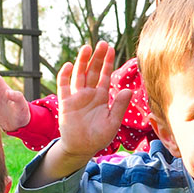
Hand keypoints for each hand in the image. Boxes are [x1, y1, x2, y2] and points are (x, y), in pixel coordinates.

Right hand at [53, 42, 132, 161]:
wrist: (81, 149)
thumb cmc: (97, 137)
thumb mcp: (112, 122)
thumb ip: (119, 106)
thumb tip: (129, 90)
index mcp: (100, 97)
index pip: (104, 75)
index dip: (107, 62)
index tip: (111, 49)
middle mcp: (88, 94)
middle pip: (92, 71)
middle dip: (97, 57)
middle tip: (102, 43)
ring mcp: (76, 97)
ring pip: (79, 75)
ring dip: (82, 62)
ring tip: (86, 47)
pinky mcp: (65, 103)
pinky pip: (64, 87)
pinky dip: (65, 76)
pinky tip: (70, 65)